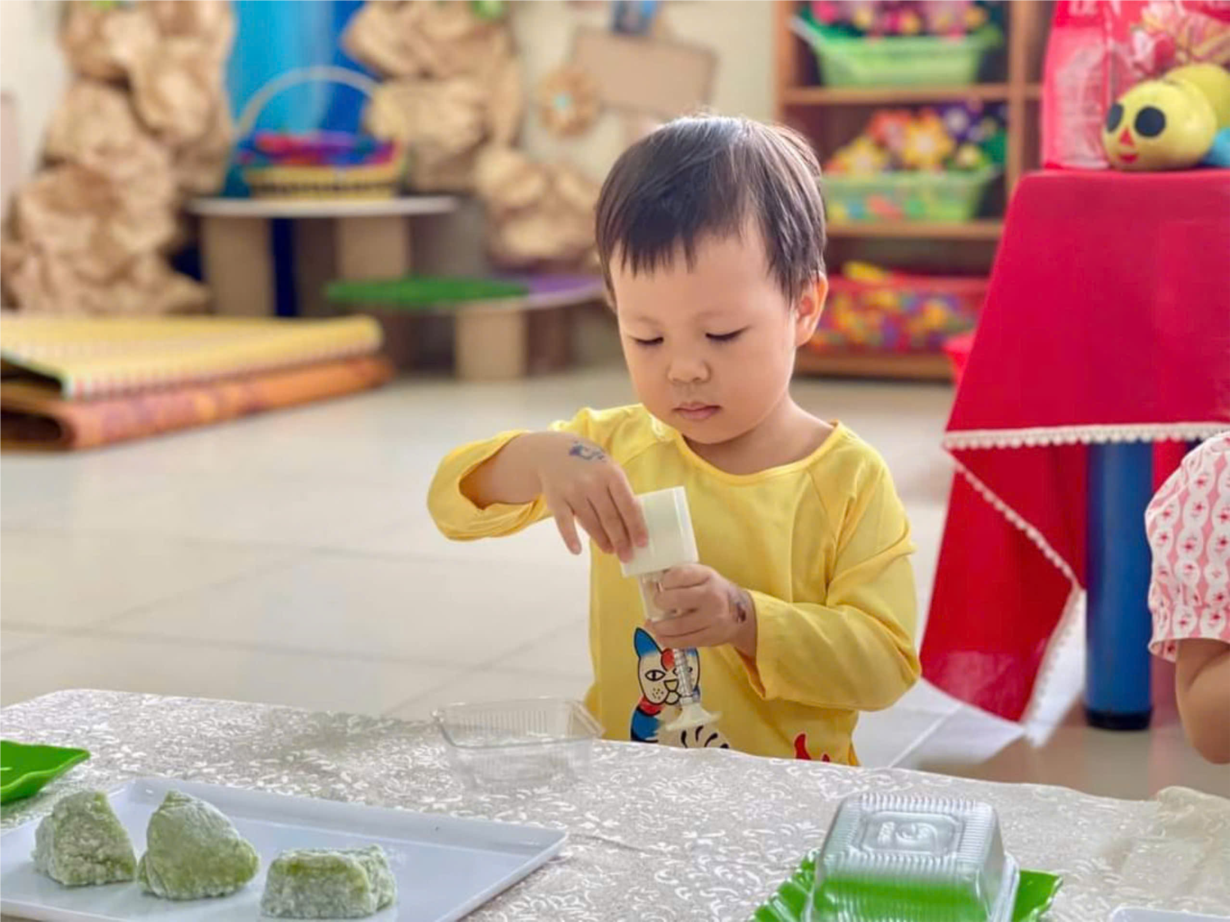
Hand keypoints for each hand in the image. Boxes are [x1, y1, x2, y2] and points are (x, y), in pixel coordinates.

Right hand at [535, 434, 647, 560]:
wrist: (554, 452)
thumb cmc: (589, 464)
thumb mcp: (608, 469)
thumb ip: (619, 491)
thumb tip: (633, 522)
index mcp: (611, 473)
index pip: (627, 505)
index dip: (636, 526)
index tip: (642, 543)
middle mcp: (592, 482)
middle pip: (610, 517)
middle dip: (620, 540)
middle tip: (627, 555)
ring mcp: (572, 491)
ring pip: (590, 522)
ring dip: (601, 540)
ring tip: (610, 550)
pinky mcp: (555, 499)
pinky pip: (564, 522)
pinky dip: (570, 537)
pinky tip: (577, 550)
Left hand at [648, 564, 756, 655]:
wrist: (742, 612)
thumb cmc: (715, 591)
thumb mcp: (703, 576)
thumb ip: (681, 578)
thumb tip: (651, 586)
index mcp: (707, 576)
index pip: (680, 575)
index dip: (665, 580)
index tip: (661, 584)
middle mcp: (712, 596)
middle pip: (676, 599)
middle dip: (659, 602)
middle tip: (657, 604)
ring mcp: (713, 619)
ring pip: (678, 625)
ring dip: (659, 627)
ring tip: (653, 625)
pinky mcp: (711, 637)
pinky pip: (684, 642)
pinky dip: (668, 640)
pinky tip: (661, 637)